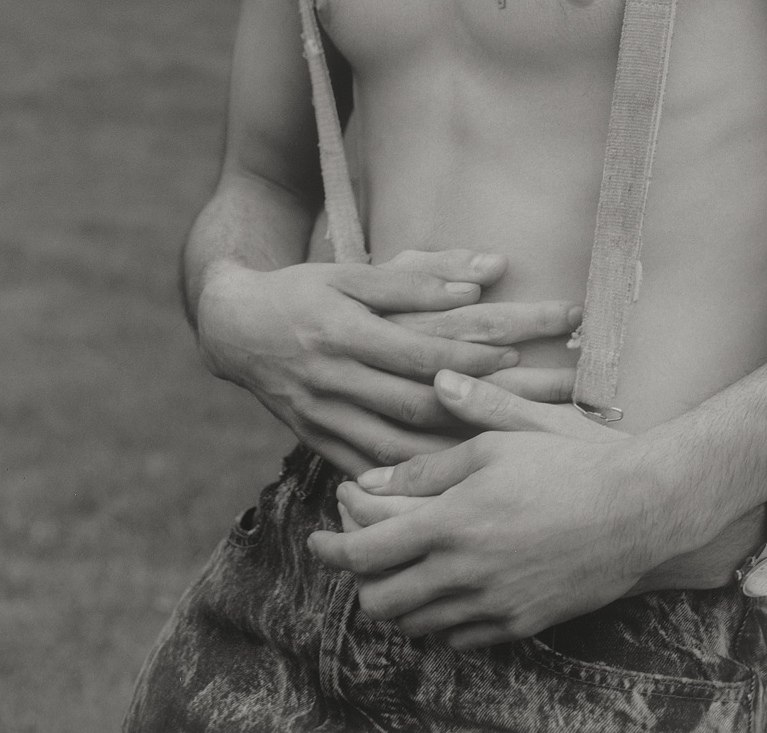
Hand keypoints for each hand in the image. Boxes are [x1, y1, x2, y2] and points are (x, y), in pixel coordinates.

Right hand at [195, 252, 579, 474]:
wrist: (235, 329)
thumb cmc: (303, 291)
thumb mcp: (351, 273)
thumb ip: (416, 276)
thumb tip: (486, 273)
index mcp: (345, 334)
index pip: (418, 353)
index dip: (466, 360)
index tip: (515, 360)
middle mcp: (334, 380)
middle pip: (416, 404)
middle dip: (477, 410)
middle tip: (531, 414)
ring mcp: (323, 418)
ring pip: (395, 450)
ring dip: (451, 458)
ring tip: (504, 463)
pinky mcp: (318, 443)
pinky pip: (368, 473)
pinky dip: (407, 486)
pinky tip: (448, 493)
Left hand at [309, 371, 678, 644]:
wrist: (638, 511)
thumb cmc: (571, 463)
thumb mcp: (502, 441)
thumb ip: (436, 455)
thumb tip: (378, 464)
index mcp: (453, 521)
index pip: (367, 550)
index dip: (332, 547)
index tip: (318, 538)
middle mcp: (465, 572)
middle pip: (381, 600)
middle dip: (360, 580)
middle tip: (362, 554)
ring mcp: (492, 605)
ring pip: (415, 624)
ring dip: (397, 600)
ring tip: (401, 570)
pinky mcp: (518, 624)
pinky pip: (457, 638)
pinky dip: (438, 618)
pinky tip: (446, 589)